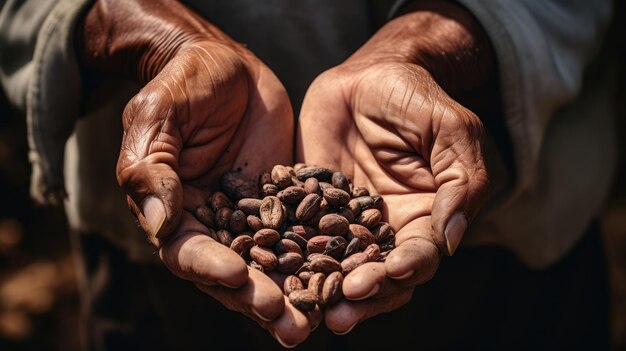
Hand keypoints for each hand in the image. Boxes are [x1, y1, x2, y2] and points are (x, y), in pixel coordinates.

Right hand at [80, 0, 312, 345]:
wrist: (226, 64)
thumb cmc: (183, 83)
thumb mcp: (158, 115)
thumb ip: (151, 168)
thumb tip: (161, 224)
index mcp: (174, 210)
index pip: (188, 251)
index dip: (211, 268)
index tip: (238, 277)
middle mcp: (213, 224)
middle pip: (234, 272)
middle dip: (260, 298)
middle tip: (291, 324)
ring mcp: (252, 217)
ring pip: (271, 264)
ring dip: (292, 293)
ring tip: (317, 319)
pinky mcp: (285, 203)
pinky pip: (303, 234)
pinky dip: (320, 258)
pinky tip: (344, 278)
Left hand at [296, 1, 491, 333]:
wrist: (371, 75)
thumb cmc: (419, 99)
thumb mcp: (453, 131)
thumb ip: (461, 183)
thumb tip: (452, 239)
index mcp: (423, 220)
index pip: (418, 256)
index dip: (406, 268)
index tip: (390, 272)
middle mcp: (382, 230)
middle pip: (374, 275)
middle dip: (360, 295)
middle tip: (340, 313)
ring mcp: (342, 222)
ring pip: (333, 265)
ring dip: (321, 289)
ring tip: (305, 306)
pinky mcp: (308, 208)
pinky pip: (295, 235)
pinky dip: (285, 254)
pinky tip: (270, 268)